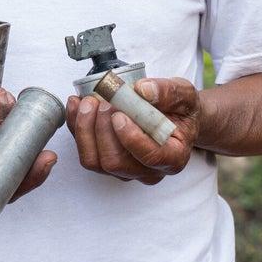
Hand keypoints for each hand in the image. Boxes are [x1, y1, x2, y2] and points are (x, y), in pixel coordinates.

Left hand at [65, 77, 199, 184]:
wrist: (175, 117)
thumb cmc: (181, 110)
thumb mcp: (184, 94)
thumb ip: (168, 92)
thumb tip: (143, 90)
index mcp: (173, 157)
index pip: (151, 158)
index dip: (131, 138)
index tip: (119, 115)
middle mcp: (148, 170)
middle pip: (115, 162)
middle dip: (102, 130)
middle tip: (103, 102)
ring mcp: (126, 169)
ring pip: (95, 161)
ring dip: (86, 129)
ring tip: (88, 101)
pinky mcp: (107, 161)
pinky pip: (85, 151)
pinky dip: (77, 127)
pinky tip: (77, 104)